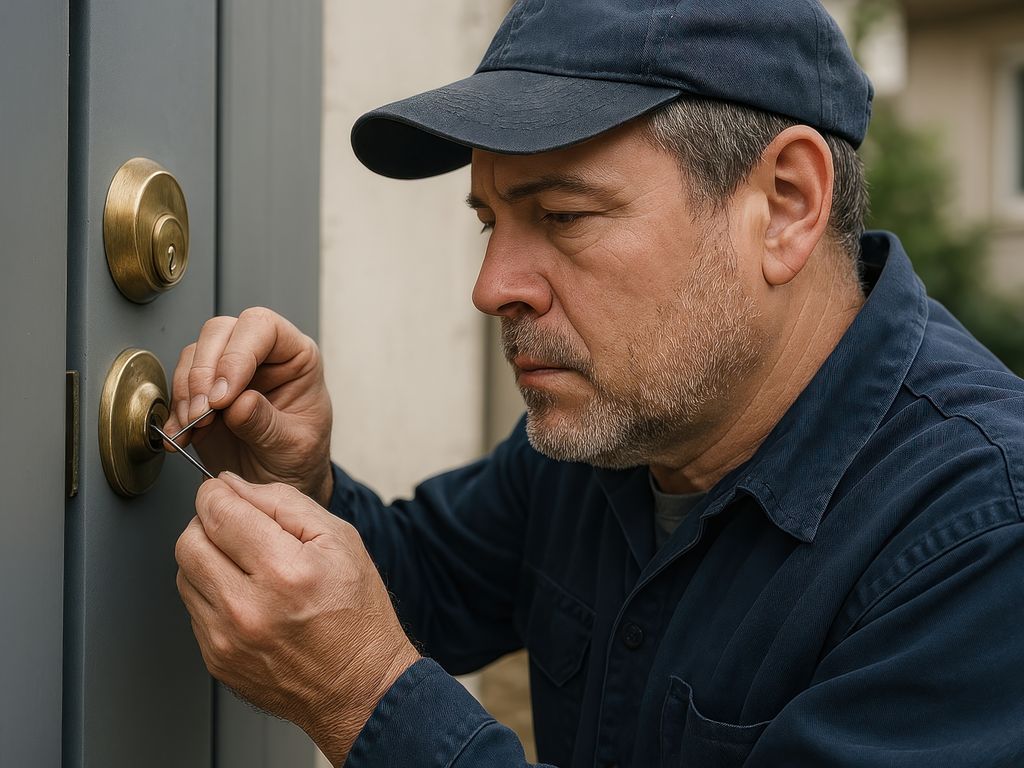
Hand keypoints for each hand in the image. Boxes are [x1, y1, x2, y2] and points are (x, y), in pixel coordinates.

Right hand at [164, 307, 333, 504]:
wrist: (279, 484)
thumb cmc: (299, 459)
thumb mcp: (294, 447)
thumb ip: (267, 424)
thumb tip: (239, 403)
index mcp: (296, 357)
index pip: (263, 327)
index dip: (238, 355)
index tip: (224, 396)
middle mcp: (262, 355)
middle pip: (220, 332)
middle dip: (204, 372)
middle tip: (204, 412)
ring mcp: (230, 370)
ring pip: (194, 355)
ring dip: (187, 391)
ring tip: (195, 425)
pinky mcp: (205, 392)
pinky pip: (179, 385)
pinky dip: (174, 411)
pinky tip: (181, 434)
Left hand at [175, 474, 419, 763]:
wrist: (361, 687)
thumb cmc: (357, 614)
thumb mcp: (340, 539)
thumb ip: (282, 502)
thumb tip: (232, 485)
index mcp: (284, 571)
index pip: (219, 512)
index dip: (217, 492)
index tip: (225, 491)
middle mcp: (248, 609)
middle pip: (188, 541)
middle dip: (207, 522)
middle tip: (235, 526)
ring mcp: (227, 640)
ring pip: (184, 574)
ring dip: (207, 558)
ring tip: (247, 565)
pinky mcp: (216, 661)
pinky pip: (193, 609)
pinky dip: (213, 593)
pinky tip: (247, 597)